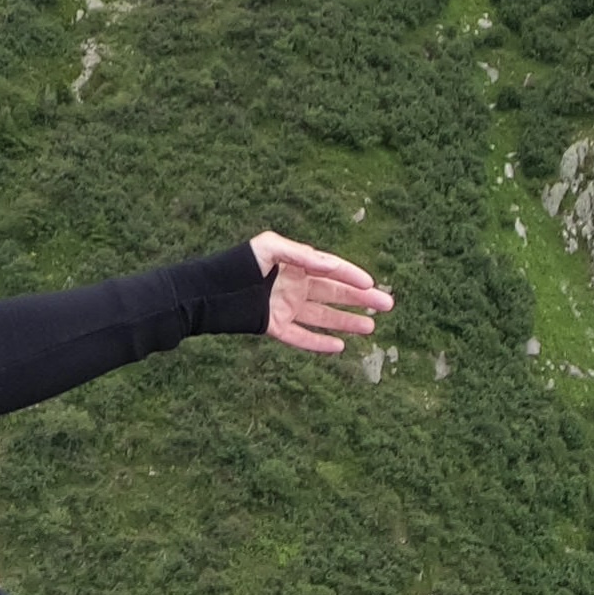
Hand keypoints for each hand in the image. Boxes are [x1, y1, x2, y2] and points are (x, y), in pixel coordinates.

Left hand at [249, 232, 393, 353]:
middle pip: (334, 294)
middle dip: (360, 299)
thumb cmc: (237, 263)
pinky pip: (301, 338)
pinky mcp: (273, 326)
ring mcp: (284, 308)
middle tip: (387, 304)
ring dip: (346, 322)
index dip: (352, 275)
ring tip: (371, 327)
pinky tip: (340, 346)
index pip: (331, 270)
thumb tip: (331, 265)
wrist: (206, 290)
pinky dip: (319, 343)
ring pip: (322, 317)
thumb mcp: (269, 247)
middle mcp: (293, 286)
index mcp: (294, 265)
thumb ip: (301, 253)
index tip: (371, 283)